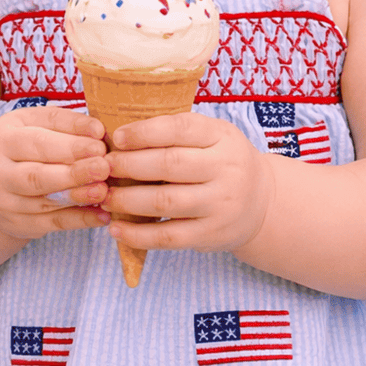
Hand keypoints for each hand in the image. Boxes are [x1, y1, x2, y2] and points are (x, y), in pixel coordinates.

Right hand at [0, 106, 110, 240]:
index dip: (69, 145)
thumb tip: (98, 130)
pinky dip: (80, 220)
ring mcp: (5, 202)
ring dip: (78, 197)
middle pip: (37, 176)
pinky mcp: (19, 224)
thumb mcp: (36, 124)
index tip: (99, 145)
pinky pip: (53, 223)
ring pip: (45, 202)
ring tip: (104, 190)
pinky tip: (102, 216)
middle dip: (73, 173)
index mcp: (1, 140)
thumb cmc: (25, 145)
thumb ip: (65, 124)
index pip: (36, 142)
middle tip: (104, 167)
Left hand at [104, 113, 272, 253]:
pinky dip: (138, 235)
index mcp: (222, 136)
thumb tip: (121, 135)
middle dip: (129, 165)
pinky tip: (117, 229)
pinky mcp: (212, 235)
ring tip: (104, 196)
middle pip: (169, 165)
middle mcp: (226, 169)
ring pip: (165, 202)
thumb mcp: (213, 137)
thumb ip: (176, 133)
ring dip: (127, 200)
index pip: (180, 129)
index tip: (117, 137)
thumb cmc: (222, 163)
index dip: (144, 132)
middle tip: (103, 167)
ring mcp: (221, 204)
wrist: (262, 203)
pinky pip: (169, 237)